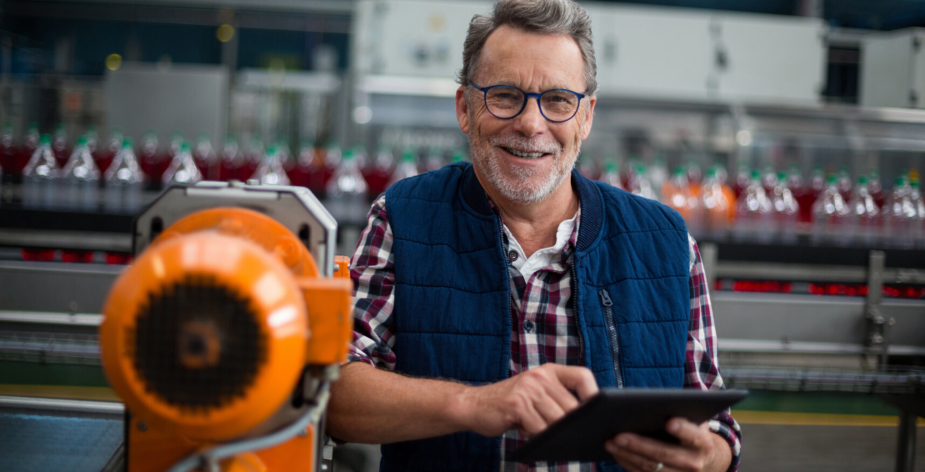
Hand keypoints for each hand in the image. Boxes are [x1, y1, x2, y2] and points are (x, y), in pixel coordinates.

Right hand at [455, 364, 597, 437]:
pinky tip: (531, 436)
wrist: (474, 405)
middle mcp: (539, 376)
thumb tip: (585, 423)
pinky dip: (539, 437)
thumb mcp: (535, 394)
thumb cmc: (510, 405)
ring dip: (555, 434)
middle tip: (573, 438)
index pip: (582, 376)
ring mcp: (528, 389)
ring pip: (557, 420)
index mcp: (548, 371)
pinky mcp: (517, 404)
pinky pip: (539, 428)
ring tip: (548, 438)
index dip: (594, 394)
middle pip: (571, 405)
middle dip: (573, 425)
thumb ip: (556, 401)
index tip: (598, 412)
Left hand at [605, 418, 730, 471]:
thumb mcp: (692, 419)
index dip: (682, 429)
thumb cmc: (690, 430)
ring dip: (627, 455)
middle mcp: (694, 462)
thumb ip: (679, 411)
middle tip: (618, 435)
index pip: (693, 435)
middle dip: (639, 445)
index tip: (669, 422)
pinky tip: (615, 452)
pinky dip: (627, 463)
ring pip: (650, 467)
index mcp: (702, 442)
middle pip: (664, 454)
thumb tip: (651, 402)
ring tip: (609, 442)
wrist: (702, 458)